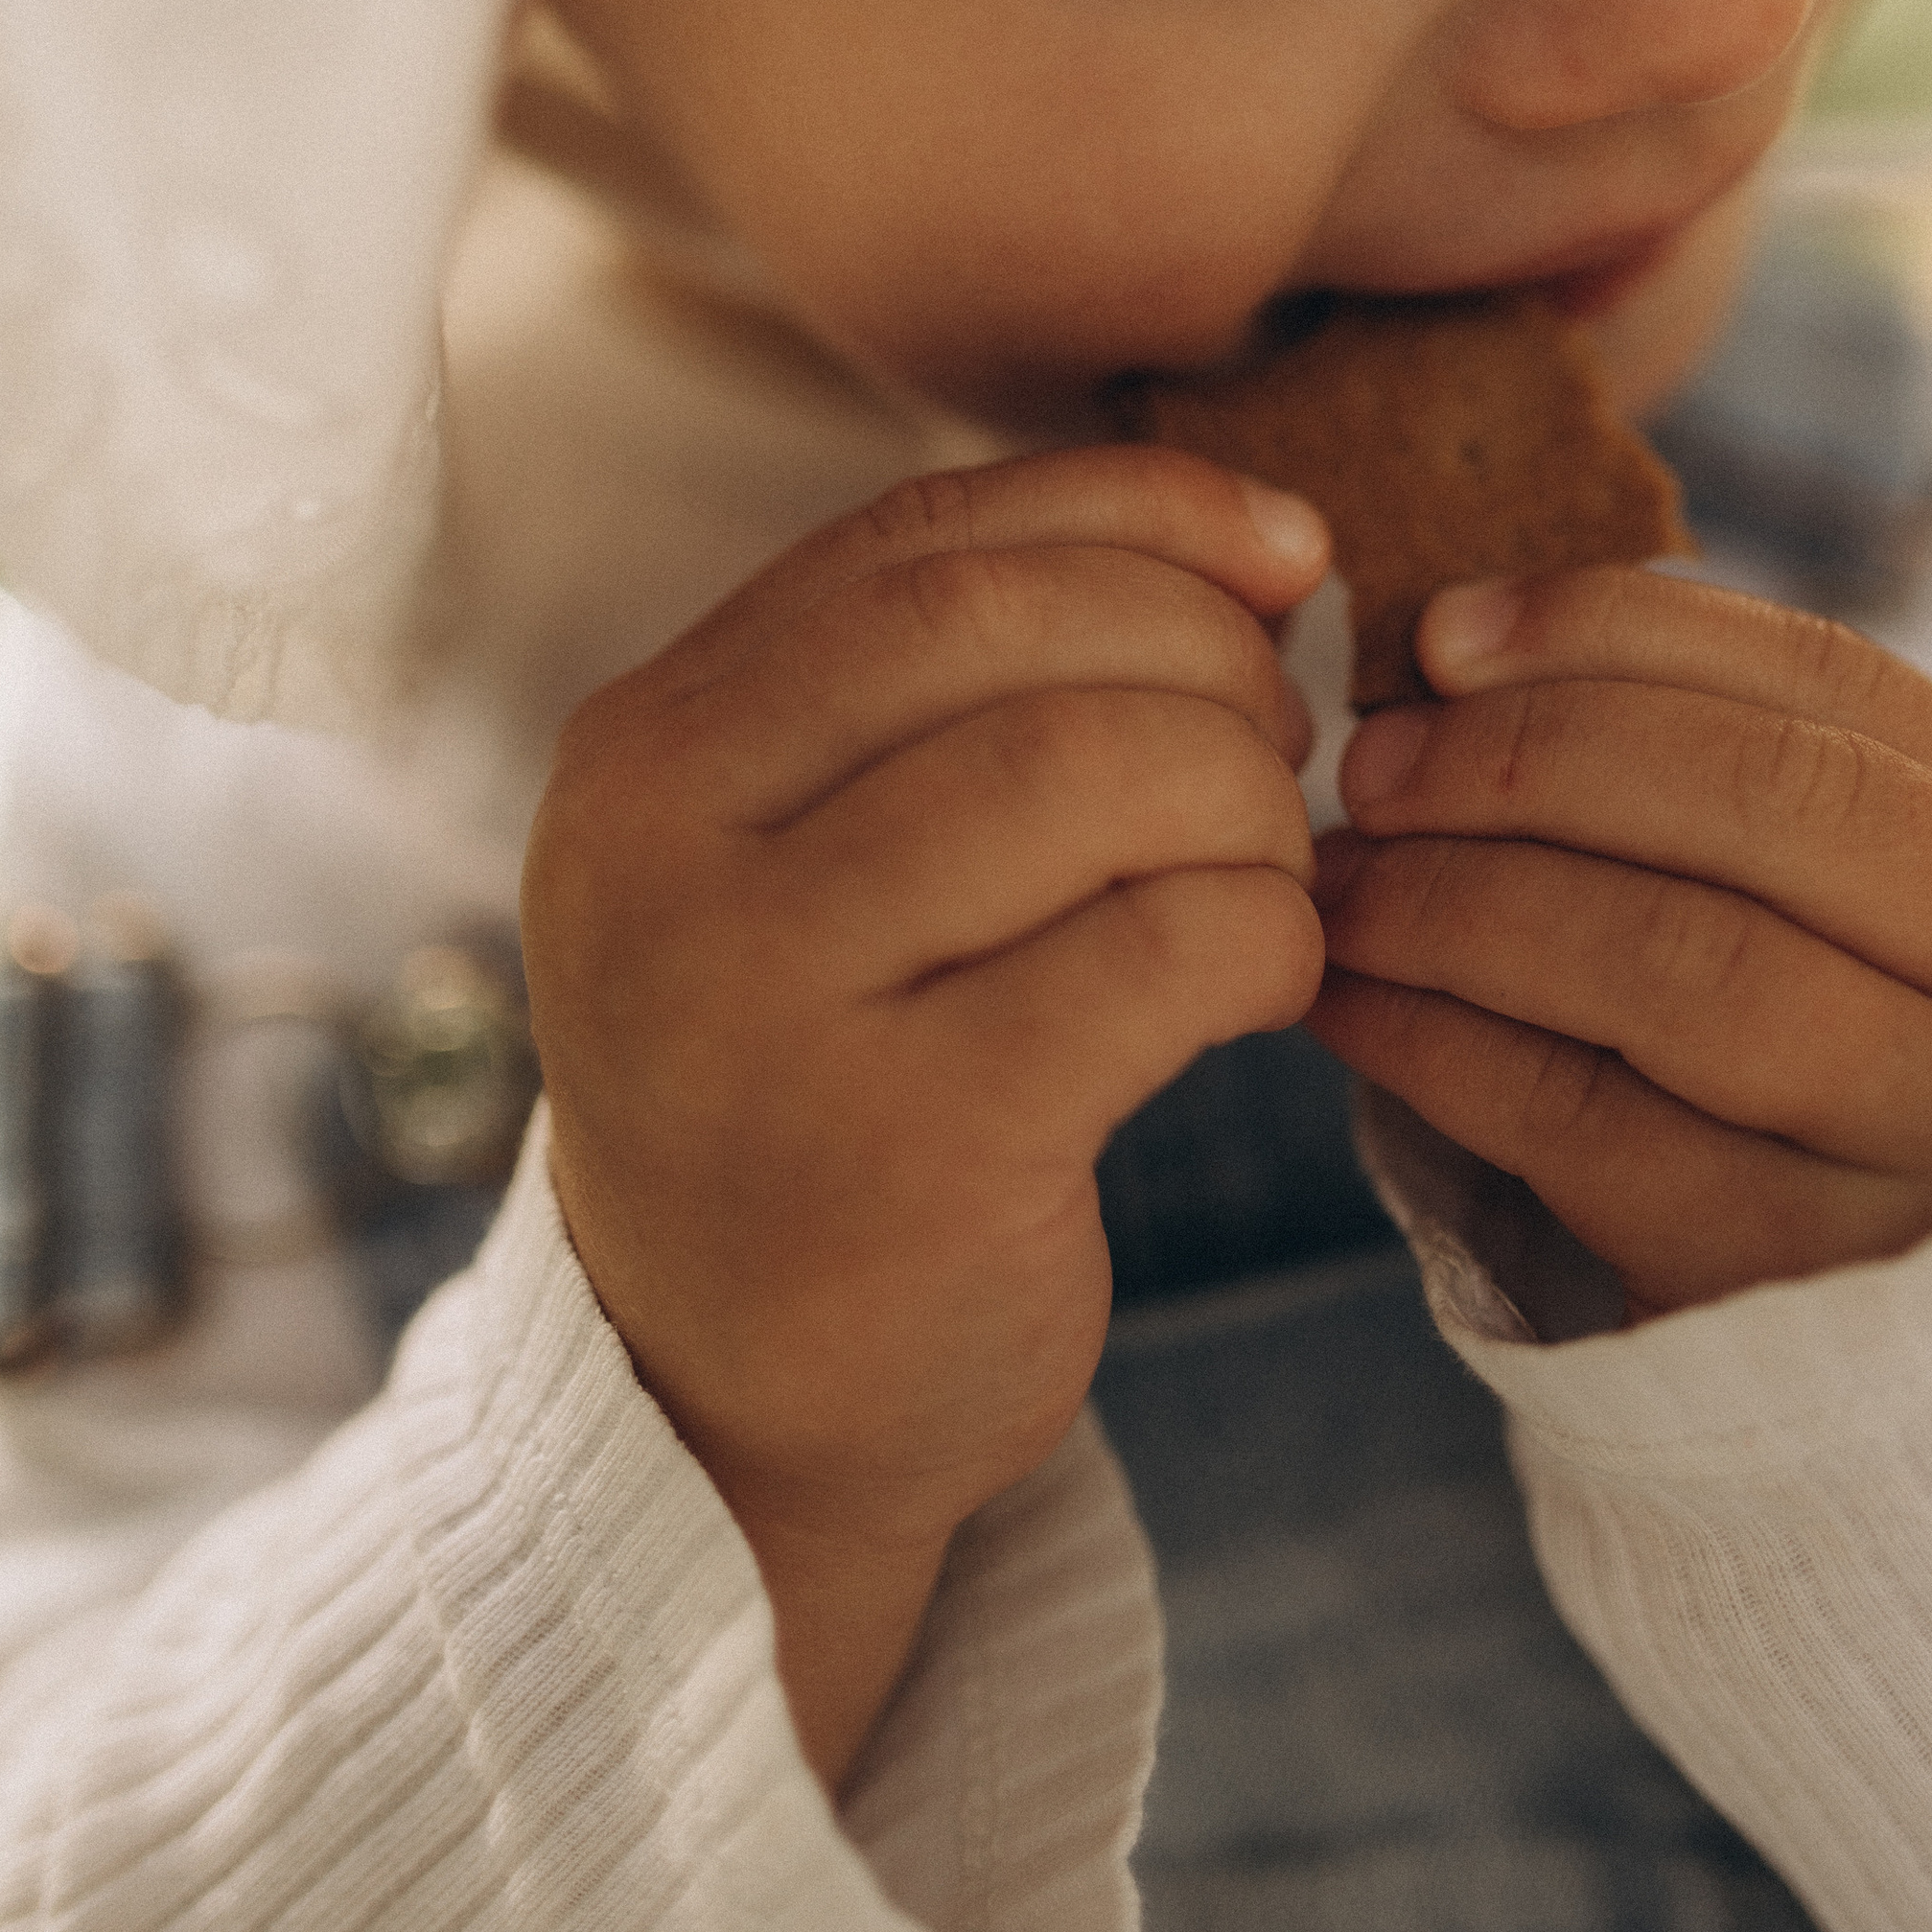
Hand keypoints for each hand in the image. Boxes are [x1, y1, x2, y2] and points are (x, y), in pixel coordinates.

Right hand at [521, 449, 1327, 1781]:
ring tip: (1270, 866)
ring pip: (1089, 769)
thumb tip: (1274, 538)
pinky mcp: (903, 1153)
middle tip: (1285, 746)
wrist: (727, 1418)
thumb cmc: (828, 1086)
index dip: (1140, 512)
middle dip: (1206, 657)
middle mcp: (663, 855)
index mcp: (643, 747)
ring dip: (1246, 798)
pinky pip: (1158, 952)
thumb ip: (969, 683)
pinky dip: (1264, 936)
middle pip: (1008, 628)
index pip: (924, 537)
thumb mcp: (814, 853)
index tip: (1288, 553)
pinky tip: (1268, 980)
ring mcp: (766, 1004)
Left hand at [1308, 566, 1931, 1321]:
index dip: (1619, 636)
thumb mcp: (1852, 893)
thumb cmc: (1850, 1038)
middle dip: (1534, 762)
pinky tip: (1354, 1001)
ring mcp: (1927, 1156)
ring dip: (1468, 904)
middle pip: (1776, 813)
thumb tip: (1451, 644)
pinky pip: (1591, 1135)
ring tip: (1345, 881)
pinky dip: (1439, 1048)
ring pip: (1688, 973)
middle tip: (1372, 766)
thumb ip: (1698, 749)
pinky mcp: (1795, 1287)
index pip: (1831, 691)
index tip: (1445, 633)